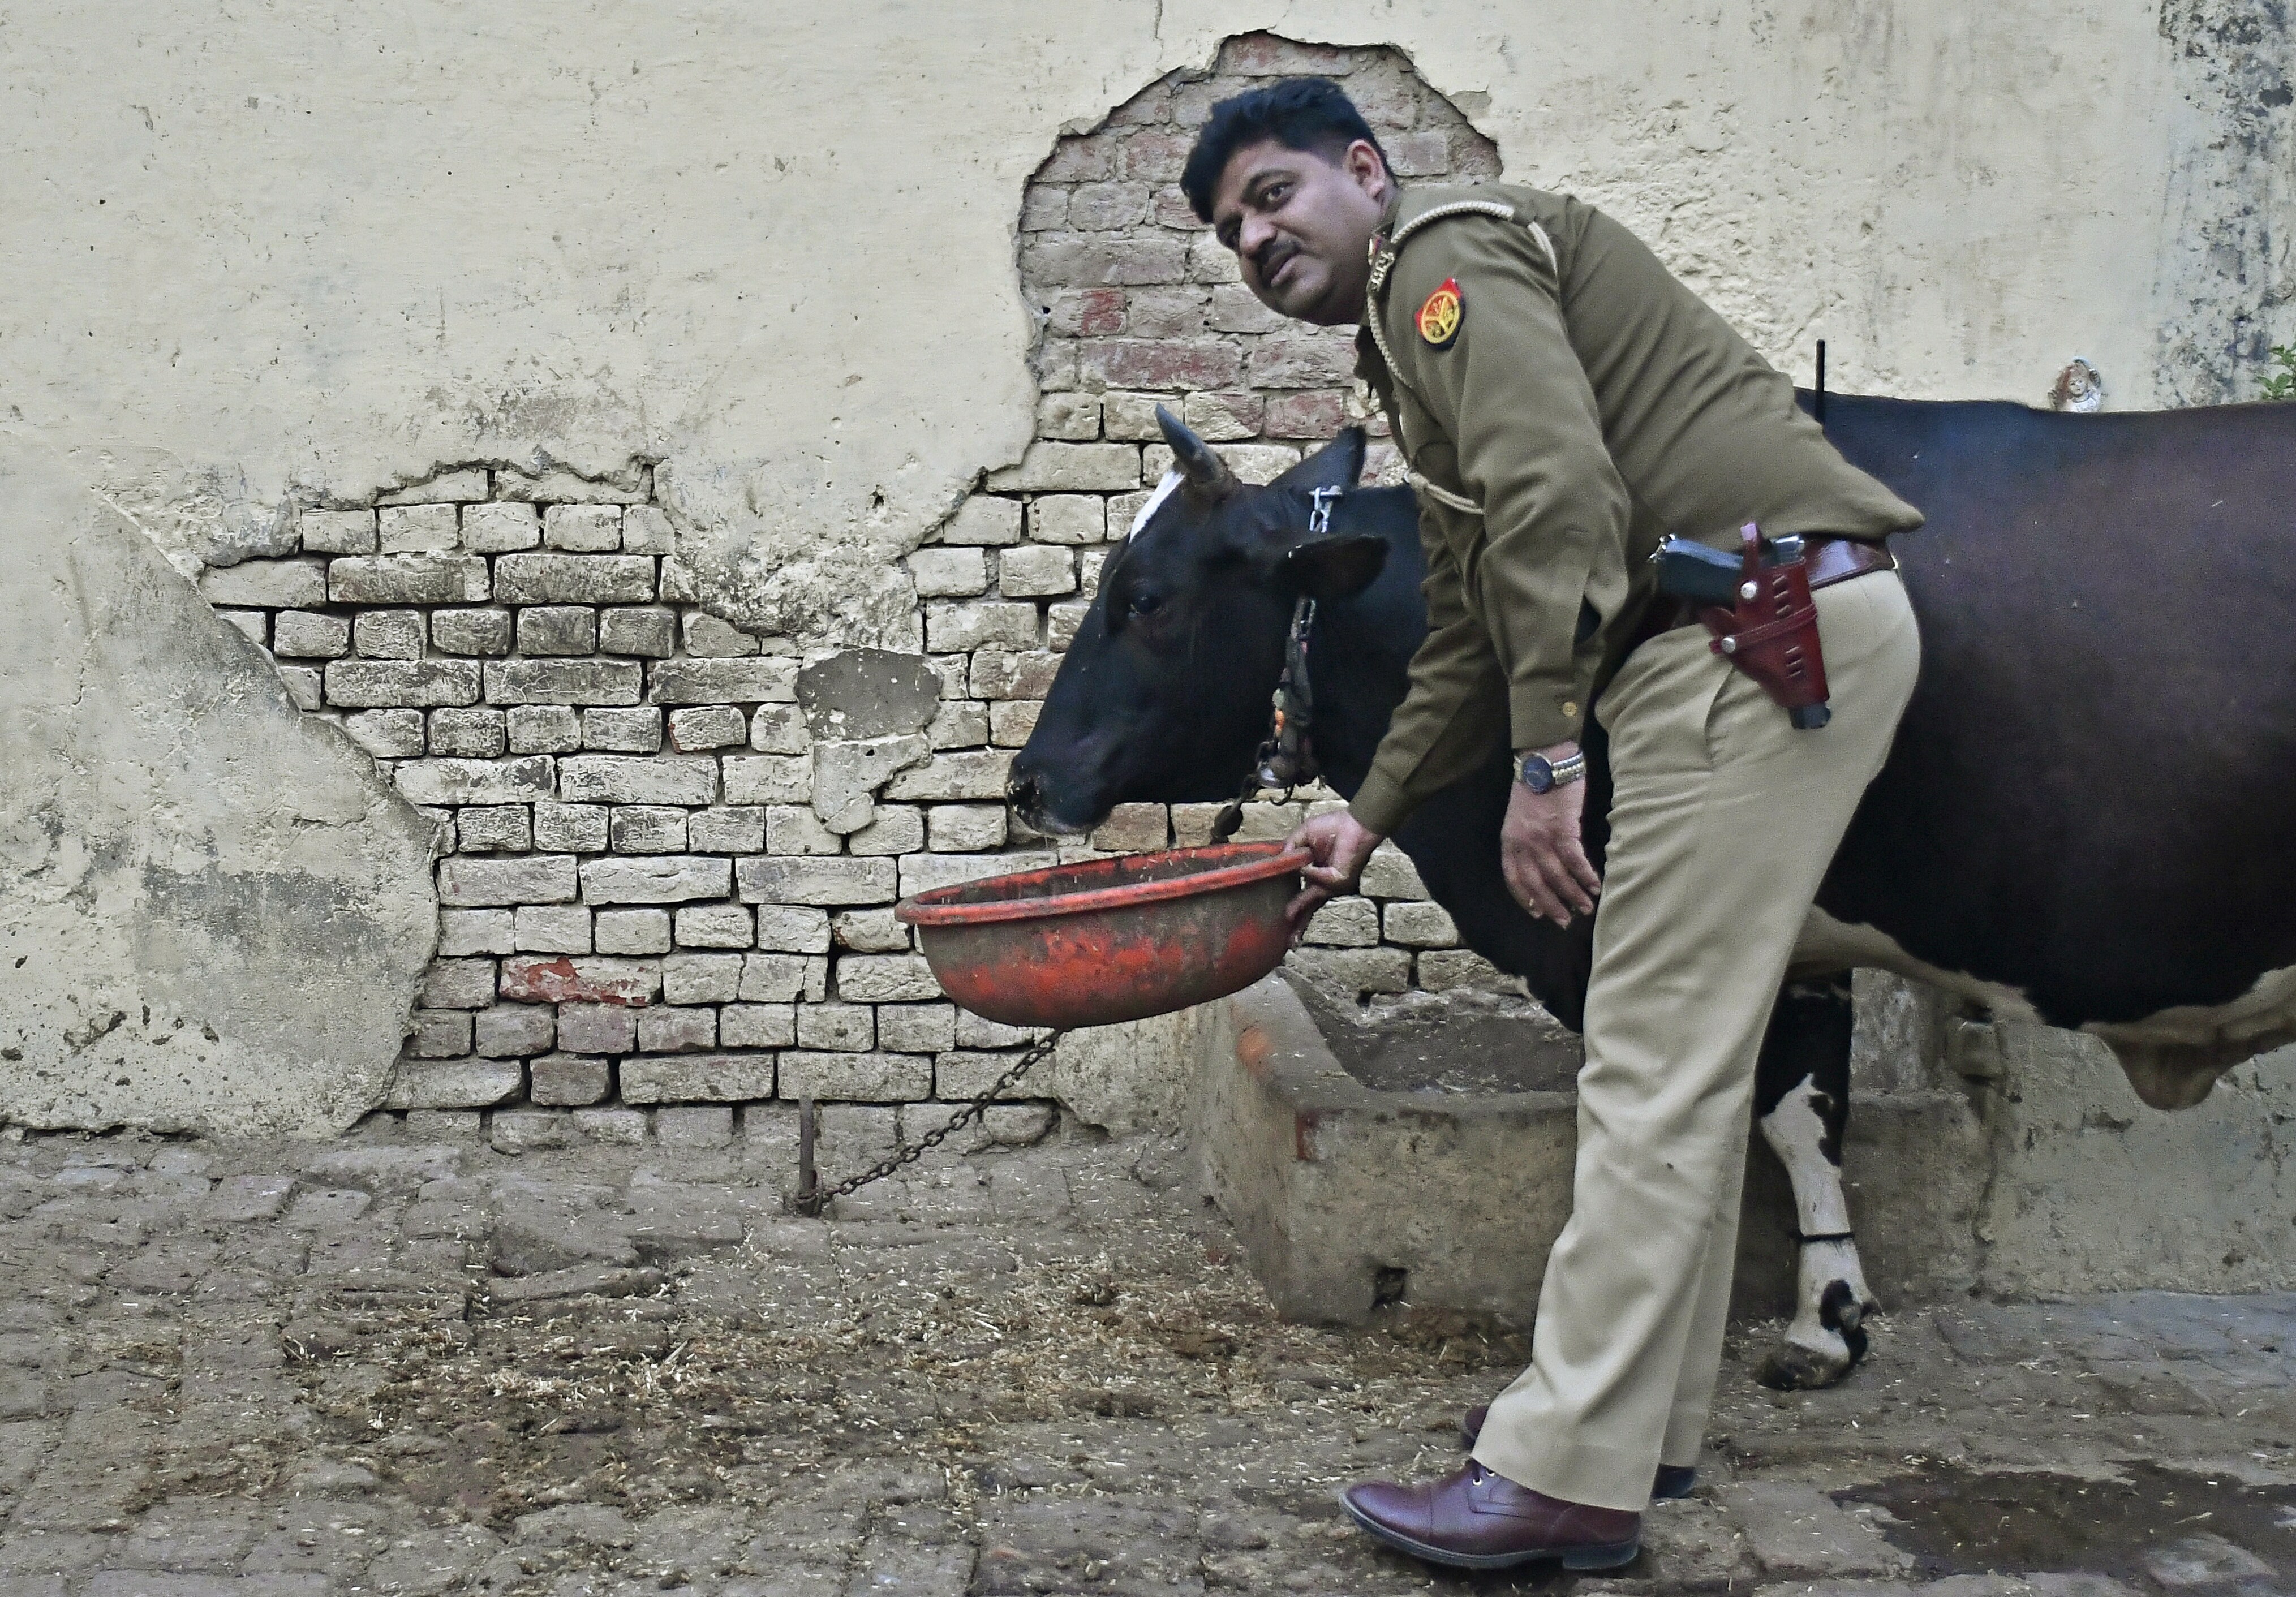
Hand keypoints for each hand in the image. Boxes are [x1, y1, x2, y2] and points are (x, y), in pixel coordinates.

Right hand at [1284, 810, 1383, 936]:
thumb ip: (1289, 848)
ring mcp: (1332, 885)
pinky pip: (1319, 879)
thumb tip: (1279, 862)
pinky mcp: (1339, 880)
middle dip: (1298, 923)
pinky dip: (1312, 872)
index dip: (1293, 907)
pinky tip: (1307, 865)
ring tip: (1287, 916)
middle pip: (1309, 908)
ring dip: (1300, 908)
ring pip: (1313, 901)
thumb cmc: (1332, 827)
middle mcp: (1324, 884)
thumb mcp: (1302, 835)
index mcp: (1315, 876)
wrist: (1354, 823)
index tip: (1283, 919)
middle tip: (1288, 940)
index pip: (1302, 896)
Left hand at [1502, 744, 1602, 923]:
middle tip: (1565, 921)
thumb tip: (1539, 865)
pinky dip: (1585, 875)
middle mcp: (1522, 843)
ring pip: (1557, 875)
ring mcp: (1542, 837)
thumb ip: (1524, 841)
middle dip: (1552, 904)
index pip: (1514, 878)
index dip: (1526, 898)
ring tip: (1586, 908)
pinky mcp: (1563, 828)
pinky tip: (1595, 885)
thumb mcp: (1519, 818)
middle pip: (1537, 883)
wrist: (1545, 760)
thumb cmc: (1534, 789)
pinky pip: (1574, 859)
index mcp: (1509, 841)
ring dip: (1573, 895)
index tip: (1538, 913)